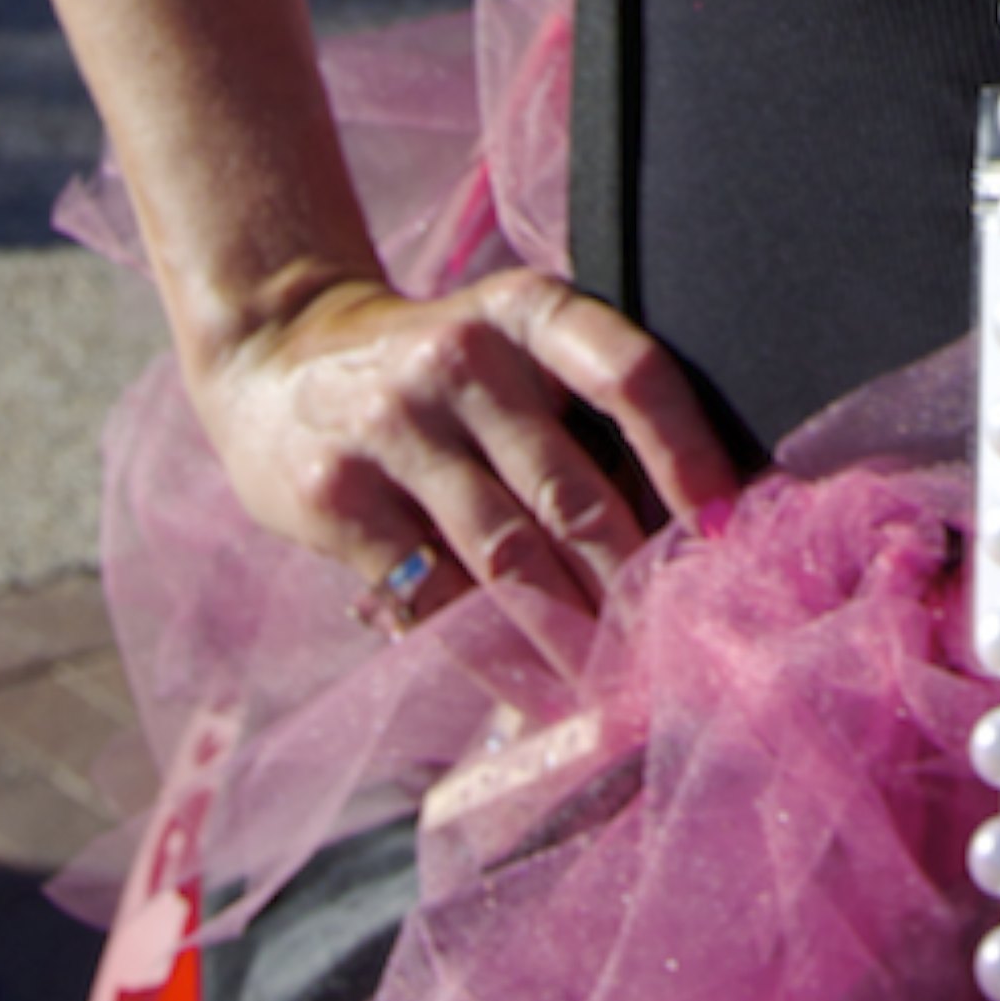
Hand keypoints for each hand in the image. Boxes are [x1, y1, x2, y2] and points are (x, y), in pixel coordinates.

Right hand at [195, 264, 738, 637]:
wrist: (276, 357)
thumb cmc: (434, 371)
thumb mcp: (505, 345)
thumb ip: (576, 415)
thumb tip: (680, 529)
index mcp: (526, 309)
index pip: (628, 373)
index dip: (684, 452)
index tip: (723, 528)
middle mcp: (464, 357)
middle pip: (570, 491)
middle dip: (629, 586)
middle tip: (675, 651)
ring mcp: (395, 426)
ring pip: (505, 558)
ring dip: (567, 637)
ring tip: (614, 689)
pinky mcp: (337, 496)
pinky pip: (430, 596)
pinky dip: (486, 654)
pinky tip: (527, 690)